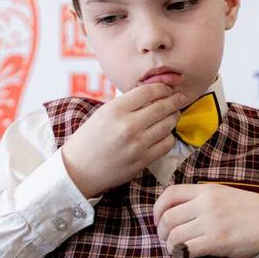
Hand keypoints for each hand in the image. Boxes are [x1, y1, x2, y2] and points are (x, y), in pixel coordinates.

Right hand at [61, 84, 185, 196]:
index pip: (148, 91)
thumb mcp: (103, 113)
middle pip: (163, 107)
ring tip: (172, 115)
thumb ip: (127, 103)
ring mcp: (137, 145)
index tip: (167, 88)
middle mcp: (127, 126)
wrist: (79, 169)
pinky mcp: (142, 160)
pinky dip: (169, 137)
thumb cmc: (89, 139)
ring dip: (173, 118)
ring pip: (168, 125)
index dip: (162, 88)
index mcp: (115, 110)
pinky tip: (164, 134)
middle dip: (175, 100)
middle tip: (179, 98)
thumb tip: (152, 93)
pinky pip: (167, 144)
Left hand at [152, 184, 258, 257]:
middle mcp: (206, 203)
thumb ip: (202, 200)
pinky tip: (186, 257)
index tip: (158, 221)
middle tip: (168, 240)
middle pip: (168, 217)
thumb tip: (179, 214)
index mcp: (207, 190)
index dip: (157, 209)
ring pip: (174, 234)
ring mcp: (211, 221)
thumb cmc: (251, 212)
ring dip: (171, 245)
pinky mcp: (217, 240)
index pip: (170, 194)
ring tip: (178, 250)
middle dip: (162, 232)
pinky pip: (187, 248)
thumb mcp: (224, 196)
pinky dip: (181, 255)